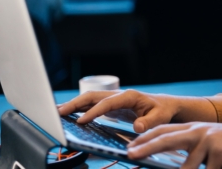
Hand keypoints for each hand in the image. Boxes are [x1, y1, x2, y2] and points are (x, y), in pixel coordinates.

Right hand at [57, 89, 180, 132]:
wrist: (164, 106)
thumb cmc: (162, 111)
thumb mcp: (160, 117)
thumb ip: (149, 122)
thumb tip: (137, 127)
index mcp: (129, 96)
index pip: (107, 103)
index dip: (93, 112)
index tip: (81, 121)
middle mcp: (119, 95)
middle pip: (93, 96)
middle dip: (75, 103)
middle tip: (58, 112)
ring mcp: (113, 99)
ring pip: (90, 99)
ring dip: (74, 105)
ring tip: (57, 112)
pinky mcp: (111, 106)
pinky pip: (92, 105)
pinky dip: (79, 108)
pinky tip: (69, 115)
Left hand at [127, 122, 221, 168]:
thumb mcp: (207, 144)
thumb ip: (189, 151)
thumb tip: (171, 166)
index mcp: (192, 128)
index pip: (163, 130)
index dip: (145, 138)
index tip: (130, 147)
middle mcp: (197, 131)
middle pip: (166, 139)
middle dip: (146, 147)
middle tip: (130, 155)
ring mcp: (208, 141)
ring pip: (187, 167)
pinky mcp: (220, 153)